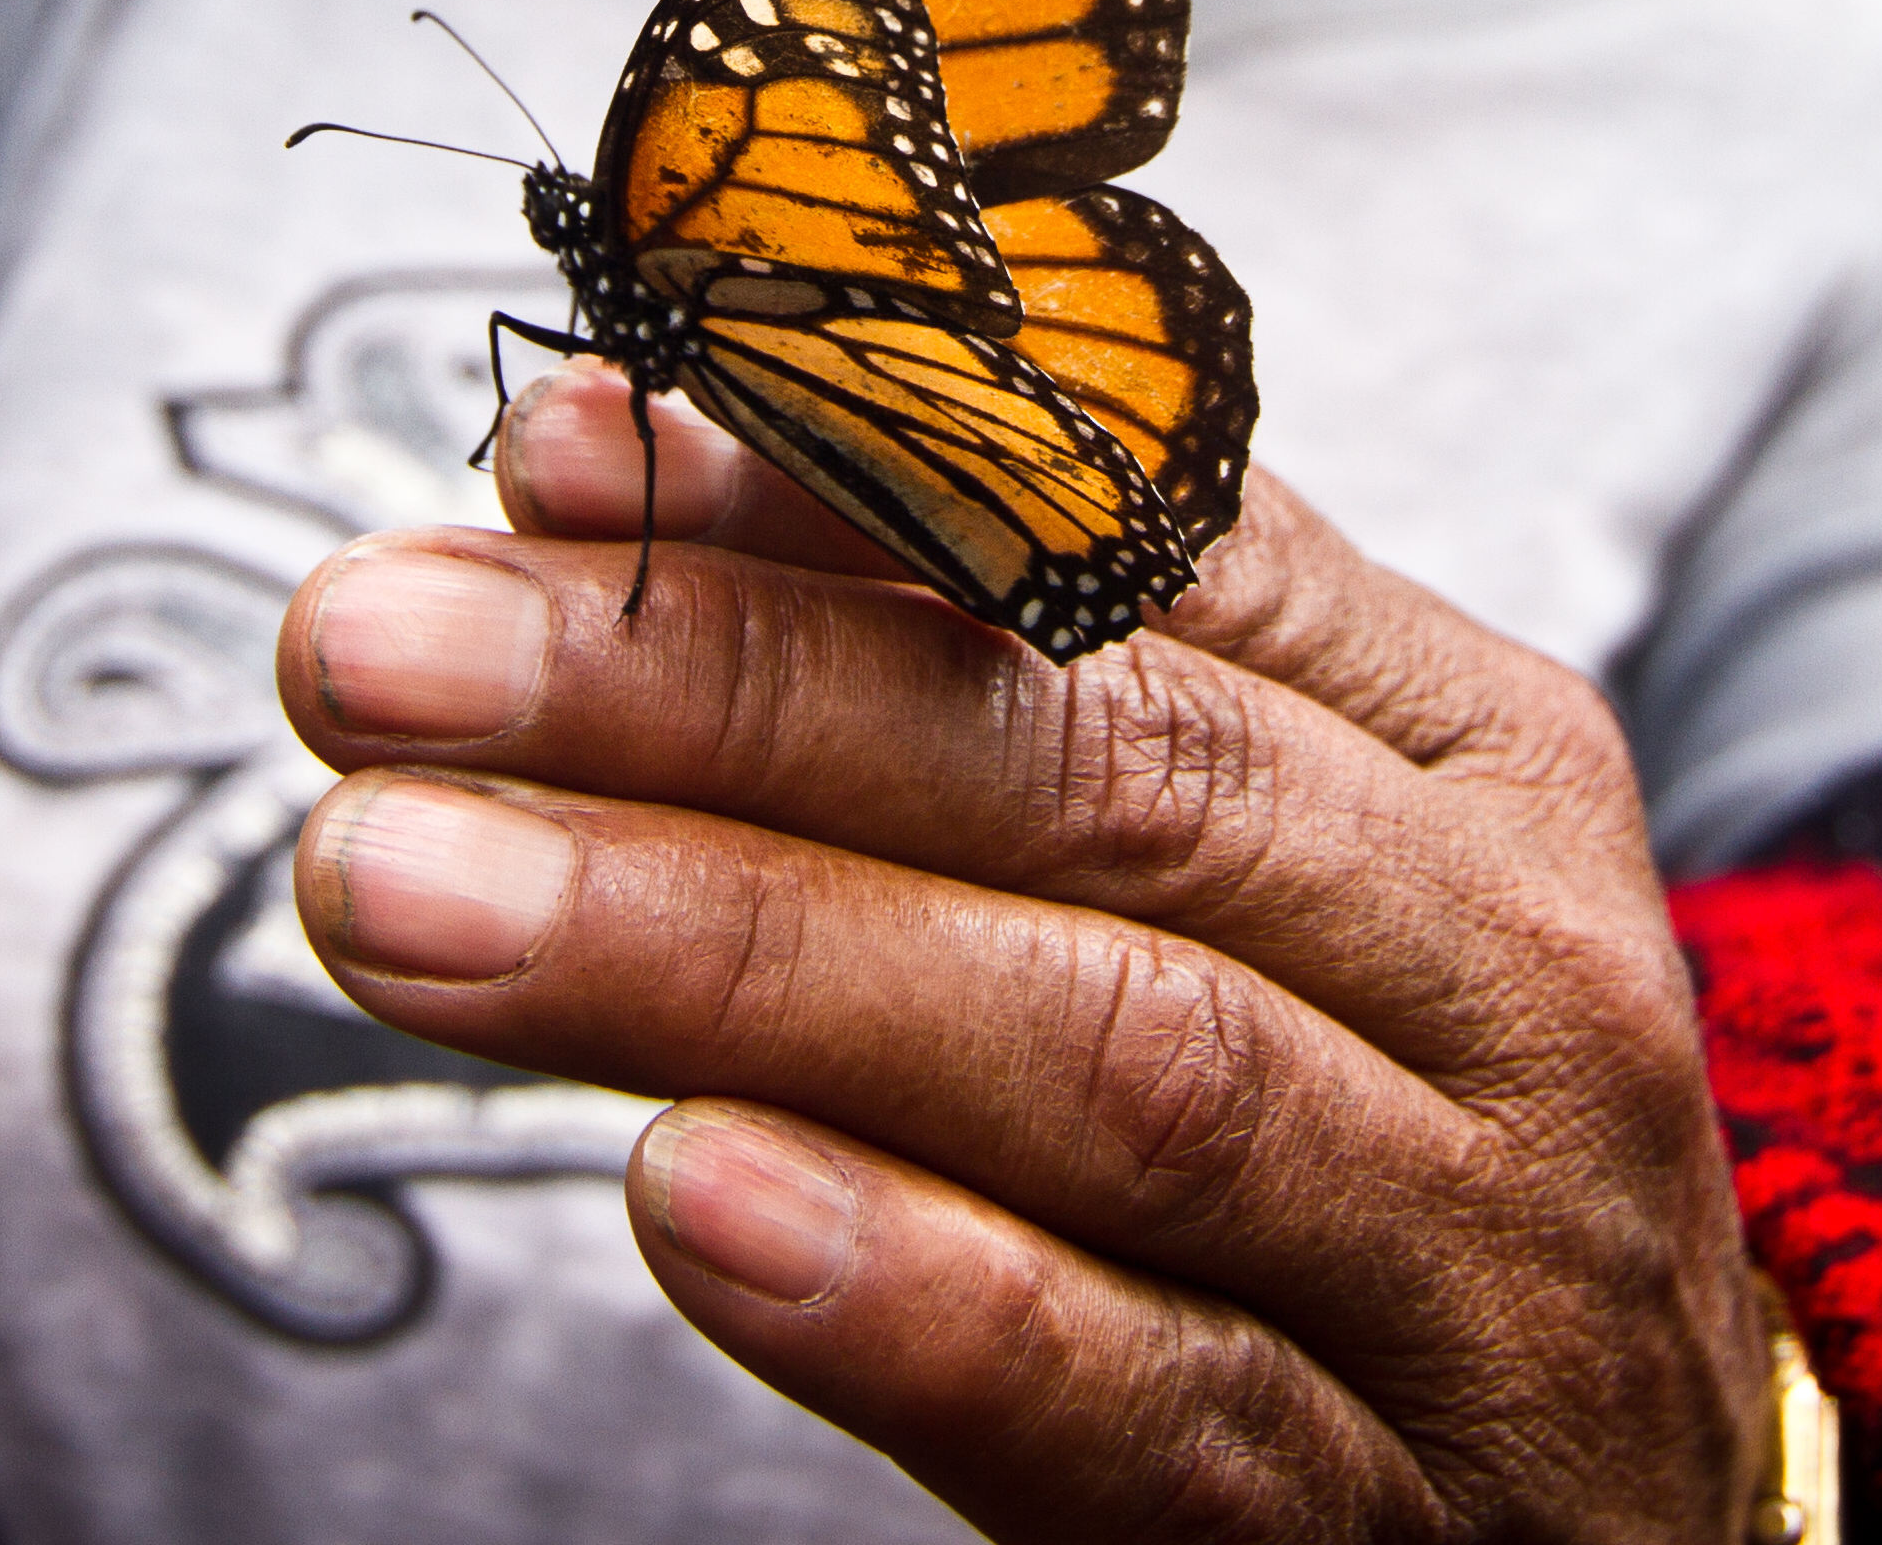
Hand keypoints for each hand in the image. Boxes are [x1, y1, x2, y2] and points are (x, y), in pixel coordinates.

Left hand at [271, 368, 1774, 1542]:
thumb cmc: (1370, 1143)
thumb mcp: (1251, 873)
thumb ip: (988, 670)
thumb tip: (594, 446)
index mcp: (1468, 758)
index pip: (1139, 561)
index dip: (829, 484)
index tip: (532, 451)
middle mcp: (1514, 979)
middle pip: (1096, 785)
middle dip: (705, 694)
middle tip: (367, 657)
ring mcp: (1484, 1270)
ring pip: (1116, 1066)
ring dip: (736, 957)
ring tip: (407, 892)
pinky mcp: (1400, 1537)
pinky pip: (1160, 1399)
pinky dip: (923, 1294)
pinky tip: (689, 1195)